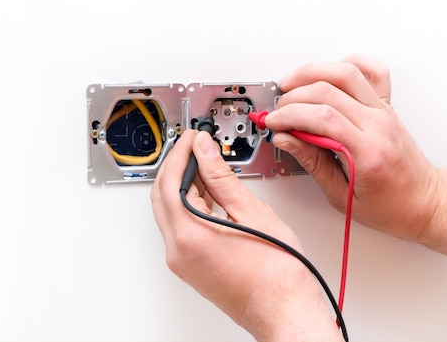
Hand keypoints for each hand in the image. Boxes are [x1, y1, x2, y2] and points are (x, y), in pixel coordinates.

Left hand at [151, 130, 343, 340]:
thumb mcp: (251, 212)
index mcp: (189, 235)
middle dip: (176, 165)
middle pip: (161, 196)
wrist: (284, 308)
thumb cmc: (277, 272)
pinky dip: (188, 205)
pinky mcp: (191, 267)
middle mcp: (178, 251)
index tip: (194, 137)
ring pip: (169, 211)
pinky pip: (180, 228)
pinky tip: (208, 192)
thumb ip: (221, 177)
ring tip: (205, 164)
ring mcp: (182, 262)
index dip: (181, 152)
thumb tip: (205, 151)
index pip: (170, 180)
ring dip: (181, 184)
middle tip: (195, 146)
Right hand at [265, 54, 446, 242]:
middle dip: (293, 97)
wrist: (425, 202)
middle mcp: (378, 124)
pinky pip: (372, 71)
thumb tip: (288, 140)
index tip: (273, 123)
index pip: (322, 118)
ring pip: (347, 72)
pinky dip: (348, 65)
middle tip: (278, 111)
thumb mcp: (343, 196)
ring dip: (313, 72)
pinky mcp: (387, 106)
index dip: (290, 116)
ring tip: (292, 84)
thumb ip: (313, 163)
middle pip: (329, 91)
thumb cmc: (392, 206)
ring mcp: (384, 111)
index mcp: (368, 151)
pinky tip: (329, 75)